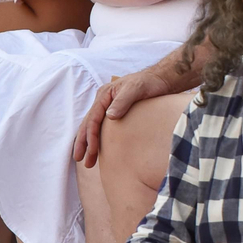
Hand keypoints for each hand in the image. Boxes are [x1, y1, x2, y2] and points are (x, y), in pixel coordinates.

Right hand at [72, 64, 187, 166]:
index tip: (91, 151)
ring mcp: (109, 107)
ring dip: (90, 144)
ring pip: (94, 127)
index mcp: (104, 95)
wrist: (162, 80)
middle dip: (83, 143)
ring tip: (88, 162)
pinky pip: (103, 128)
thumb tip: (110, 116)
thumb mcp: (136, 89)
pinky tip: (99, 151)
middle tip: (80, 160)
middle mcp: (104, 101)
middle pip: (89, 124)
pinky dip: (98, 139)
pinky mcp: (117, 113)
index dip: (91, 136)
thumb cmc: (149, 83)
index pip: (93, 118)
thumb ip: (123, 101)